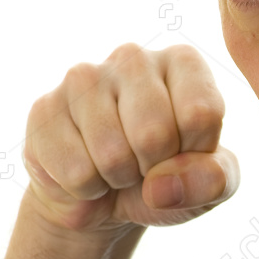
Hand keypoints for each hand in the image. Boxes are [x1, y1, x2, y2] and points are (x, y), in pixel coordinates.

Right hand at [23, 43, 238, 233]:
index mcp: (182, 62)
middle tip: (146, 165)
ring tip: (118, 167)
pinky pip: (76, 172)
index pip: (201, 113)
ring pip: (111, 155)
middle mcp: (132, 58)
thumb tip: (163, 184)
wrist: (107, 200)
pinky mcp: (44, 110)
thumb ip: (214, 180)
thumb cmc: (167, 179)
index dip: (194, 153)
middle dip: (153, 170)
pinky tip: (86, 169)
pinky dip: (86, 189)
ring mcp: (83, 78)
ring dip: (119, 180)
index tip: (184, 152)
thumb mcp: (211, 186)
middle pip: (154, 134)